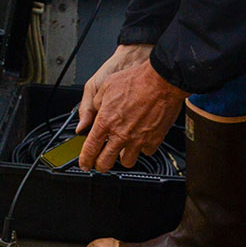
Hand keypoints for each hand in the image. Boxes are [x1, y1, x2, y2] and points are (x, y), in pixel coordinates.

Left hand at [76, 45, 186, 172]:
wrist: (161, 81)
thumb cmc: (136, 80)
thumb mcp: (106, 86)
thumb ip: (95, 104)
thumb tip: (92, 115)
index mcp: (106, 122)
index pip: (90, 149)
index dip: (85, 160)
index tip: (85, 164)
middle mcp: (121, 134)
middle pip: (106, 162)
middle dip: (101, 165)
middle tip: (101, 163)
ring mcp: (138, 140)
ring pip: (127, 162)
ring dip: (123, 157)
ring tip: (123, 149)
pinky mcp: (154, 140)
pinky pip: (146, 152)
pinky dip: (143, 148)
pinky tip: (141, 139)